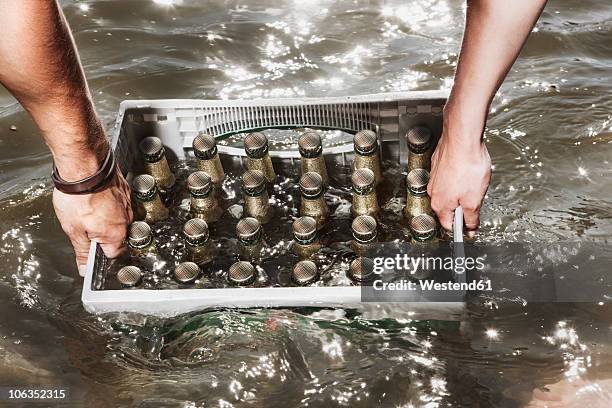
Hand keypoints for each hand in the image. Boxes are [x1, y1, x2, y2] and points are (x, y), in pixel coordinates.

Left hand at [52, 170, 132, 275]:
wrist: (84, 166)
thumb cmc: (78, 196)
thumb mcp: (73, 230)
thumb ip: (83, 252)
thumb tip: (85, 269)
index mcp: (116, 234)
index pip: (113, 255)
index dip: (99, 254)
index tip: (90, 249)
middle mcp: (126, 220)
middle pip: (117, 236)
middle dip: (102, 234)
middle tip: (84, 226)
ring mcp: (127, 204)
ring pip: (118, 218)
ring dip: (105, 217)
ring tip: (87, 208)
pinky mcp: (125, 190)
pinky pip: (118, 203)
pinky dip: (108, 203)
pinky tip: (94, 197)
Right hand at [427, 118, 490, 236]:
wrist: (462, 138)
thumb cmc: (468, 166)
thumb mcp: (475, 199)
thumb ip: (471, 218)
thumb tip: (470, 230)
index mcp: (440, 204)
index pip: (449, 225)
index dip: (462, 228)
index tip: (472, 228)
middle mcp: (433, 192)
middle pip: (447, 208)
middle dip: (461, 207)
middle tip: (476, 200)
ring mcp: (434, 177)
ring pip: (447, 192)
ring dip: (459, 191)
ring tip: (473, 183)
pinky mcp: (438, 165)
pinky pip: (447, 177)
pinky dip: (456, 178)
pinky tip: (466, 172)